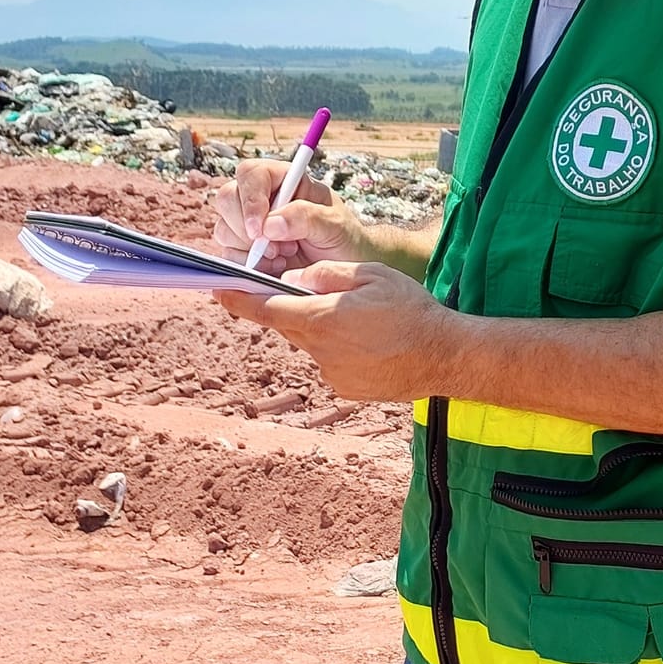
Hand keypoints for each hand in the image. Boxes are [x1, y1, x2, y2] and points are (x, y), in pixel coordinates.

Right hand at [211, 158, 364, 276]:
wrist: (343, 271)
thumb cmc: (343, 240)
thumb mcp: (335, 225)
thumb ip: (306, 217)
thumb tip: (269, 224)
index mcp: (284, 180)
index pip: (251, 173)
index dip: (250, 199)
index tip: (260, 229)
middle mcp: (262, 198)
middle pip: (227, 198)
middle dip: (244, 227)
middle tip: (274, 248)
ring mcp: (249, 224)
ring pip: (223, 228)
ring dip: (249, 249)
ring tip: (283, 256)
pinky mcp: (244, 250)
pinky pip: (227, 254)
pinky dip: (247, 266)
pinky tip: (275, 267)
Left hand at [216, 260, 463, 401]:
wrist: (445, 357)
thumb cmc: (412, 310)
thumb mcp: (370, 275)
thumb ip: (327, 276)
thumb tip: (294, 280)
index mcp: (321, 319)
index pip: (264, 310)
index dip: (237, 300)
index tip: (217, 289)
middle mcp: (319, 351)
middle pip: (290, 325)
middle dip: (298, 309)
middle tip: (327, 297)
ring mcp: (332, 373)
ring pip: (313, 344)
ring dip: (327, 330)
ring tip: (366, 323)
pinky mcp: (345, 387)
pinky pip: (331, 362)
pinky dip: (342, 349)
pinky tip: (372, 344)